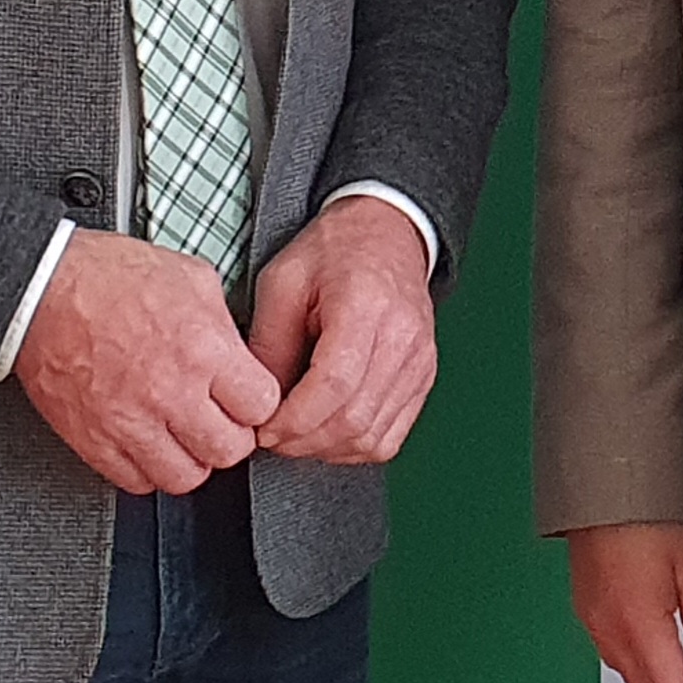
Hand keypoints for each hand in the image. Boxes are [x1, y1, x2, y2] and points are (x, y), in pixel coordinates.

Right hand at [13, 228, 281, 494]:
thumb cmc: (109, 276)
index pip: (262, 407)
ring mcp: (130, 423)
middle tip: (220, 420)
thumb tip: (240, 356)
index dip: (258, 403)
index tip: (247, 399)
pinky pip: (136, 483)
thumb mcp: (192, 278)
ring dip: (191, 459)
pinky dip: (148, 469)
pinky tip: (149, 443)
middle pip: (229, 451)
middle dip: (231, 436)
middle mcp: (170, 393)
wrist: (41, 289)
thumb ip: (224, 325)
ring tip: (184, 436)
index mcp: (203, 349)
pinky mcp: (94, 441)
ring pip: (186, 478)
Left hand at [248, 195, 439, 464]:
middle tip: (271, 436)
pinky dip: (353, 447)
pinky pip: (389, 437)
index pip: (335, 384)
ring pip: (373, 437)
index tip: (262, 428)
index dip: (294, 419)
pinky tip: (327, 431)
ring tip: (295, 434)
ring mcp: (419, 361)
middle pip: (355, 418)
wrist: (385, 233)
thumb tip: (259, 406)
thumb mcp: (282, 282)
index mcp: (366, 305)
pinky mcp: (423, 378)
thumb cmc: (332, 253)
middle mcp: (404, 338)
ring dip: (326, 449)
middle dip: (303, 441)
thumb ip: (269, 345)